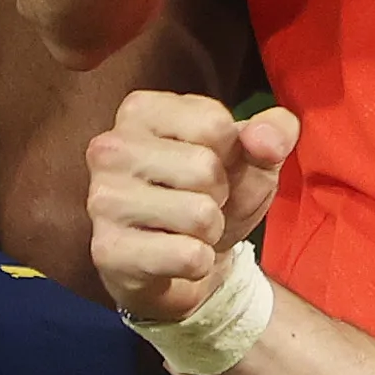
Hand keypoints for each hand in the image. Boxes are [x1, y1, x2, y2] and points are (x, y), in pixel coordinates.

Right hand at [88, 90, 295, 326]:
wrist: (182, 263)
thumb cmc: (212, 196)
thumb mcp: (252, 156)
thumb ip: (273, 132)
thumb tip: (266, 141)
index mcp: (140, 111)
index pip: (214, 123)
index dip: (231, 152)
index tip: (208, 165)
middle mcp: (109, 148)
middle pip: (204, 167)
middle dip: (219, 194)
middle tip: (197, 202)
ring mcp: (102, 200)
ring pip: (199, 214)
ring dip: (209, 231)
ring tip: (186, 229)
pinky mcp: (107, 250)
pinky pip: (189, 256)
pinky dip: (197, 262)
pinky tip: (172, 256)